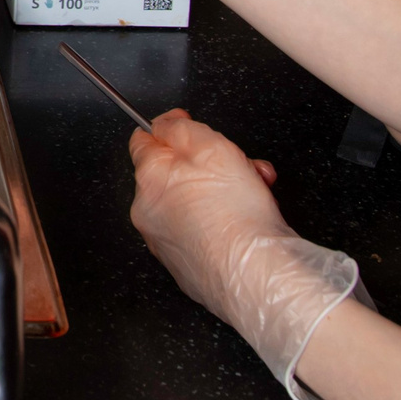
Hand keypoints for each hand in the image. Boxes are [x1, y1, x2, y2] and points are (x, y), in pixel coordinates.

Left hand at [129, 110, 367, 399]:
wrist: (256, 276)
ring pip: (192, 202)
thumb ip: (180, 128)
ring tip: (257, 195)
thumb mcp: (211, 146)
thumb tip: (163, 123)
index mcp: (149, 179)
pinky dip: (222, 222)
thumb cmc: (236, 214)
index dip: (171, 128)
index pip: (143, 140)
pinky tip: (249, 224)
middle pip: (175, 172)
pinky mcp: (187, 267)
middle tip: (245, 166)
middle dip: (210, 164)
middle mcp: (148, 212)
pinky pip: (202, 232)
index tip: (190, 124)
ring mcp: (166, 243)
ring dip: (222, 191)